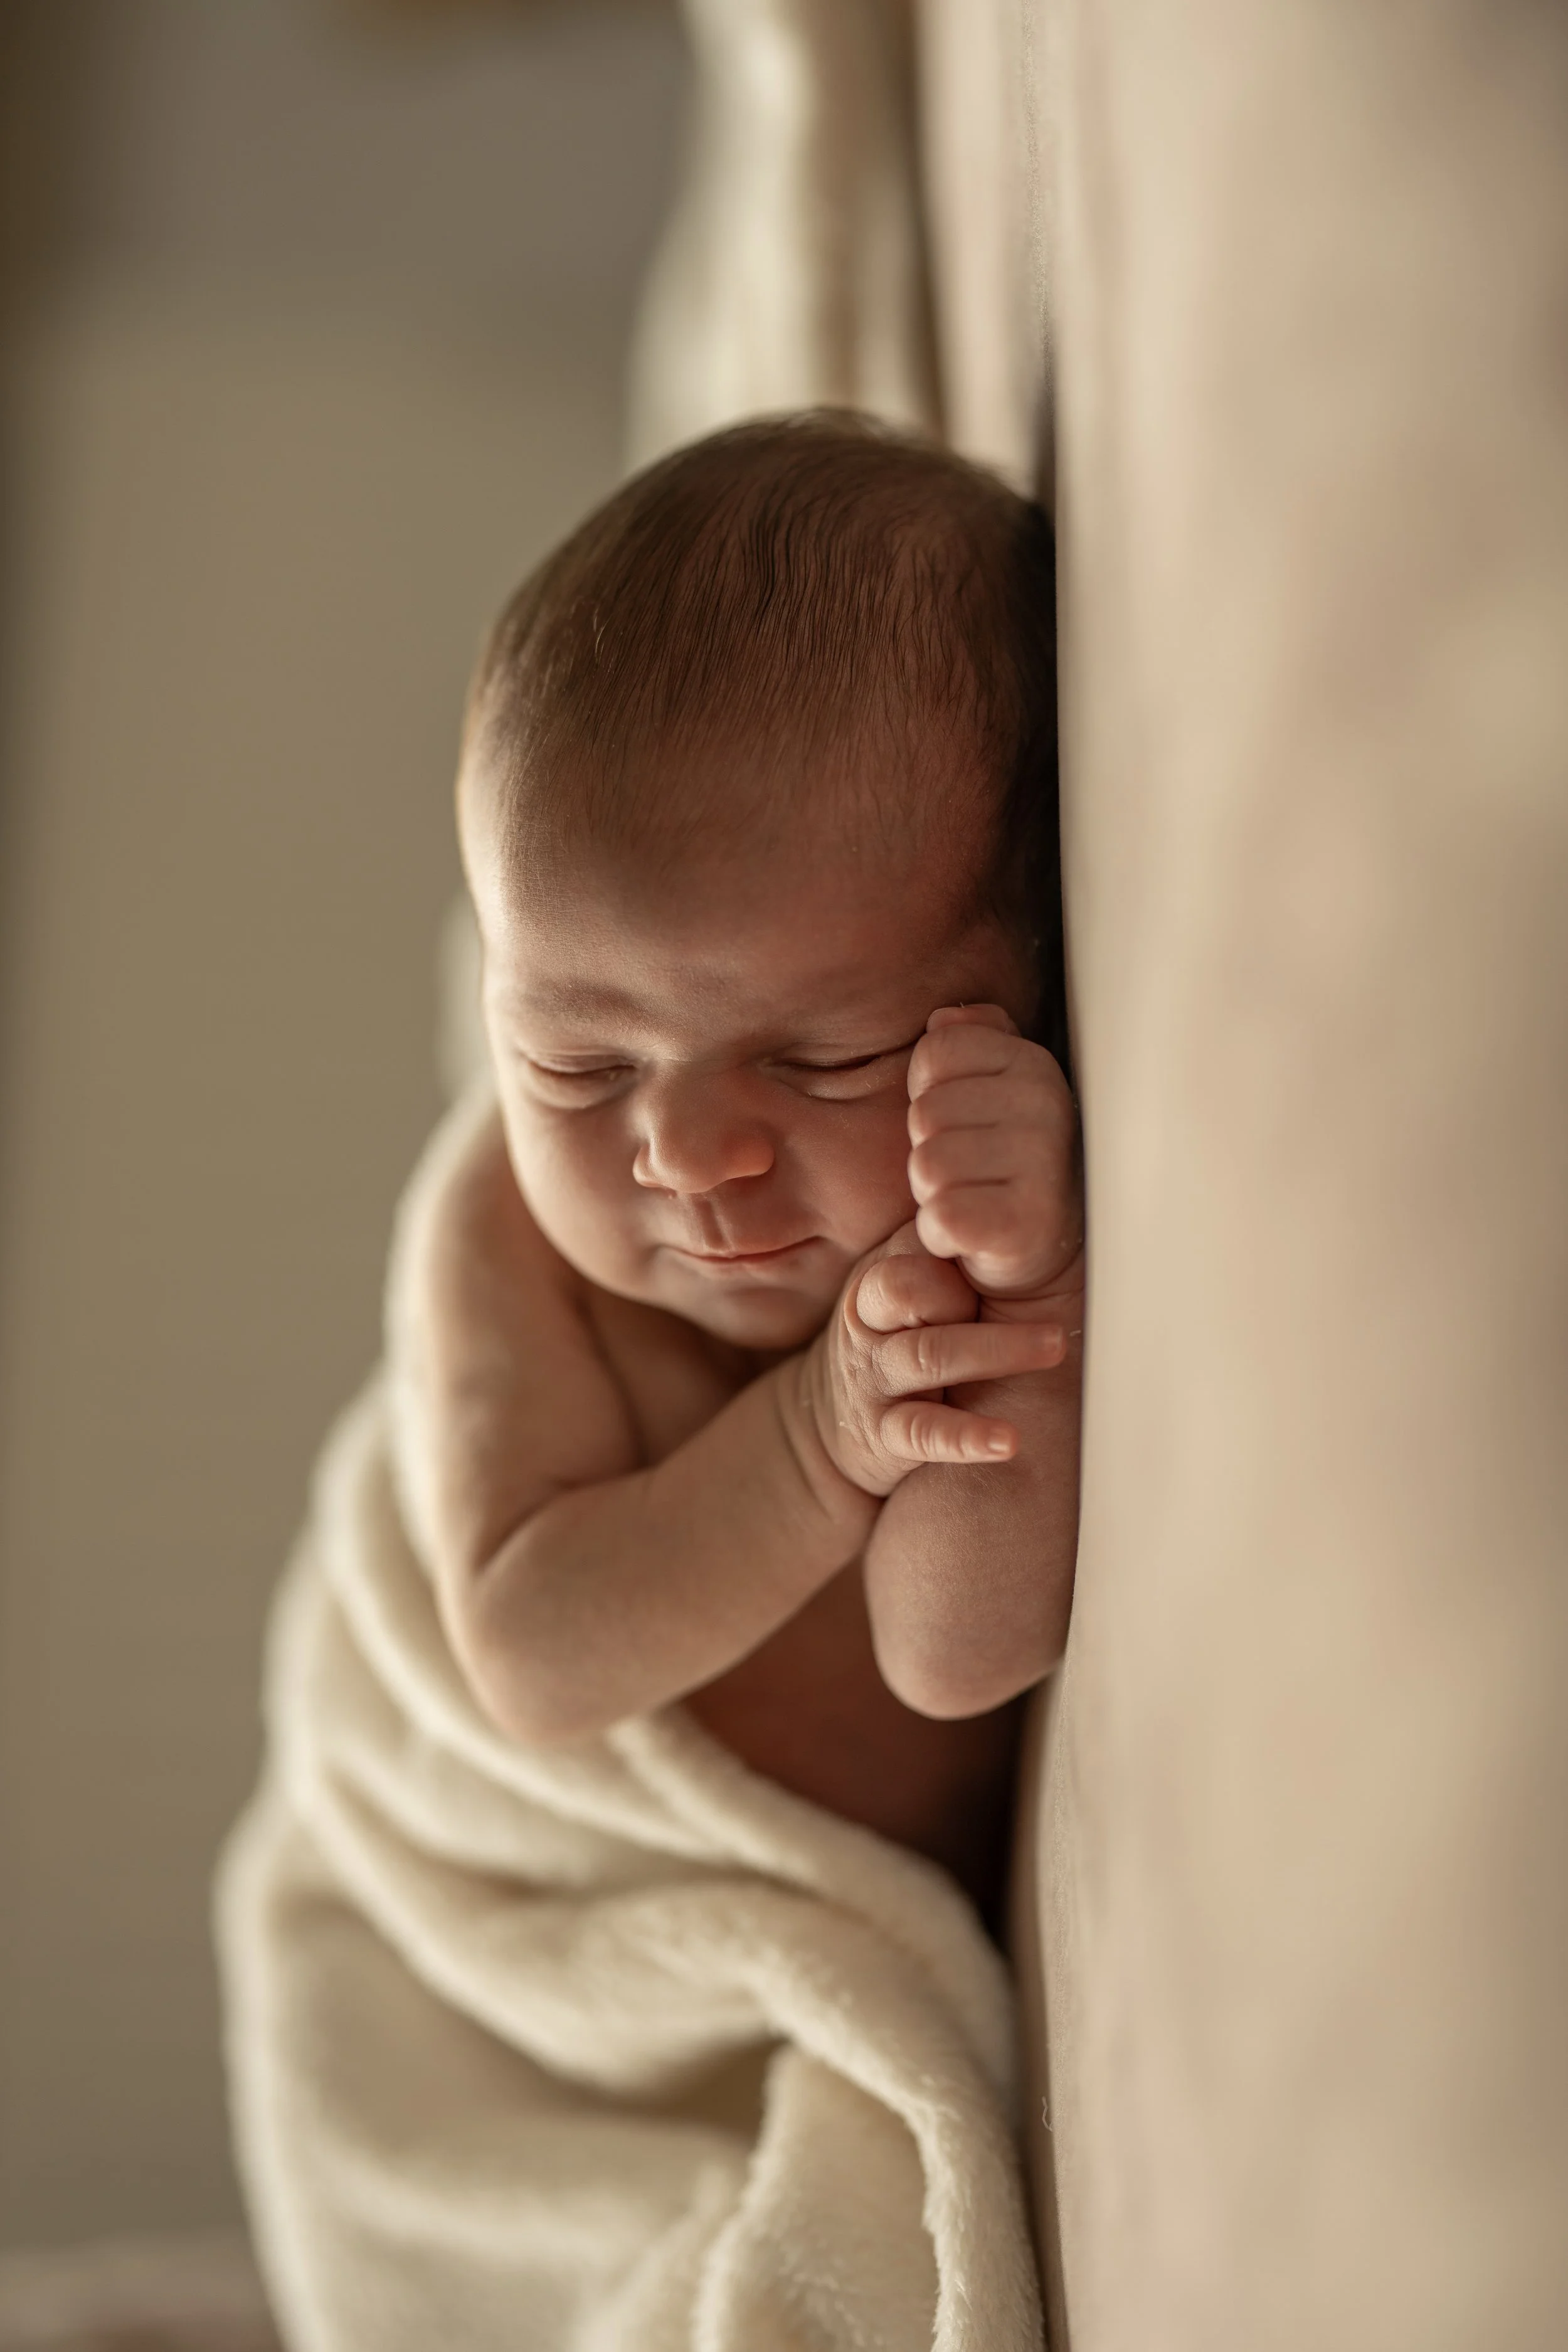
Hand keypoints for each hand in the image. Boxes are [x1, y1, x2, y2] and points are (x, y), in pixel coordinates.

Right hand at [798, 1223, 1067, 1499]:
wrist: (834, 1418)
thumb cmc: (895, 1334)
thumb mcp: (903, 1281)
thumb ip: (945, 1247)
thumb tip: (1017, 1182)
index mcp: (881, 1274)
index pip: (912, 1243)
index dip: (955, 1242)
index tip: (1005, 1236)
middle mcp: (872, 1321)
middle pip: (908, 1287)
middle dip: (961, 1286)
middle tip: (1025, 1272)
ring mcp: (876, 1377)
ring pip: (929, 1355)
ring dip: (997, 1350)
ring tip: (1055, 1346)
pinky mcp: (885, 1432)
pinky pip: (925, 1432)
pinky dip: (967, 1438)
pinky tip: (1007, 1440)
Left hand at [906, 1006, 1082, 1305]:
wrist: (1042, 1253)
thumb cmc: (1002, 1169)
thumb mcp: (985, 1093)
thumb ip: (968, 1044)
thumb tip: (943, 1018)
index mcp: (1032, 1065)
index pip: (936, 1049)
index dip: (930, 1091)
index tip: (962, 1121)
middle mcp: (1048, 1105)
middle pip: (925, 1111)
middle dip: (930, 1147)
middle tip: (971, 1172)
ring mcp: (1043, 1163)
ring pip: (929, 1165)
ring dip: (935, 1193)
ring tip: (976, 1199)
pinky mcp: (1027, 1224)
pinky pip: (941, 1216)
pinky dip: (942, 1235)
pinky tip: (975, 1236)